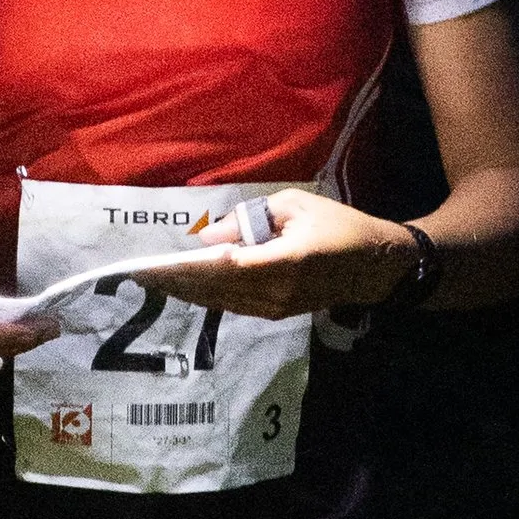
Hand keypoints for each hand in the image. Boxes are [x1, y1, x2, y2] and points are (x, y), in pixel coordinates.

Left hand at [126, 189, 417, 319]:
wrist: (375, 265)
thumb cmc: (339, 225)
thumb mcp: (295, 206)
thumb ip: (250, 219)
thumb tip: (209, 236)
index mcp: (283, 262)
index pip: (224, 268)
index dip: (186, 268)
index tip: (156, 265)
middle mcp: (276, 291)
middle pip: (216, 289)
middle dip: (178, 282)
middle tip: (142, 275)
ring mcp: (277, 307)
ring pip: (223, 301)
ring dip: (190, 292)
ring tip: (158, 283)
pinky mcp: (279, 313)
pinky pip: (236, 305)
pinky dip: (210, 297)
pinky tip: (190, 289)